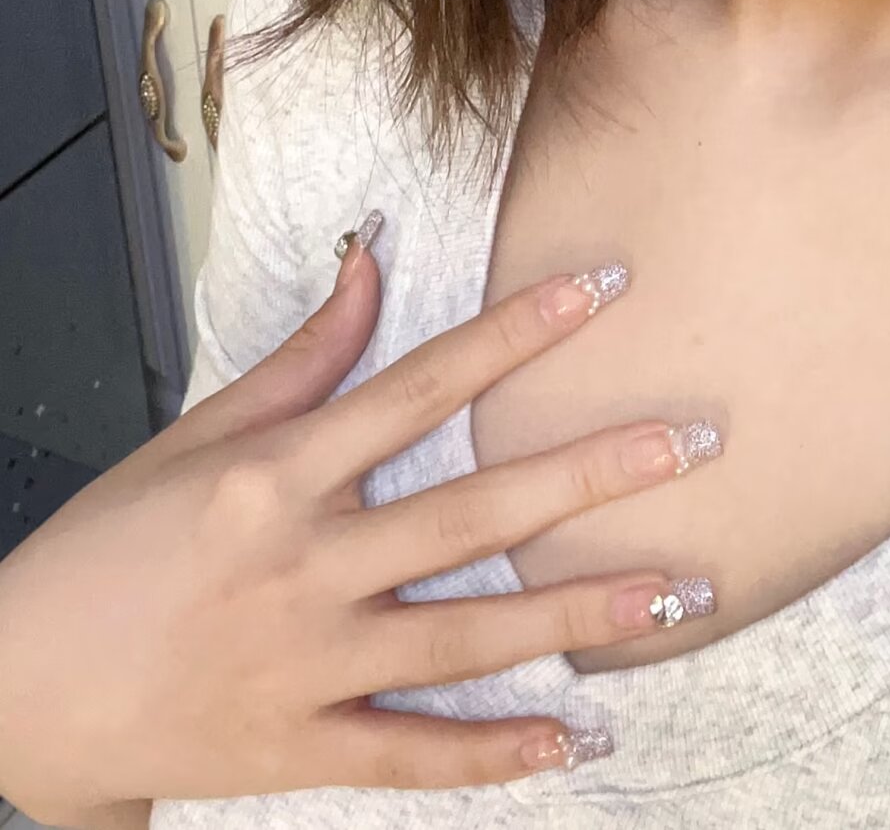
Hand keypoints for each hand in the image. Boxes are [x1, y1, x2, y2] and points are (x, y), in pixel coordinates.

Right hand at [0, 240, 719, 818]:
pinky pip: (411, 756)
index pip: (423, 385)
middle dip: (589, 474)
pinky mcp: (297, 748)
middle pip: (473, 510)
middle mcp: (304, 563)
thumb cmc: (109, 549)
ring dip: (579, 614)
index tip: (602, 291)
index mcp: (279, 473)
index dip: (516, 334)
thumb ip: (303, 357)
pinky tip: (574, 742)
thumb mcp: (199, 436)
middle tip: (691, 443)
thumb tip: (372, 264)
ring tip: (676, 591)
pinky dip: (494, 754)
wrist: (16, 688)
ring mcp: (306, 663)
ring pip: (466, 636)